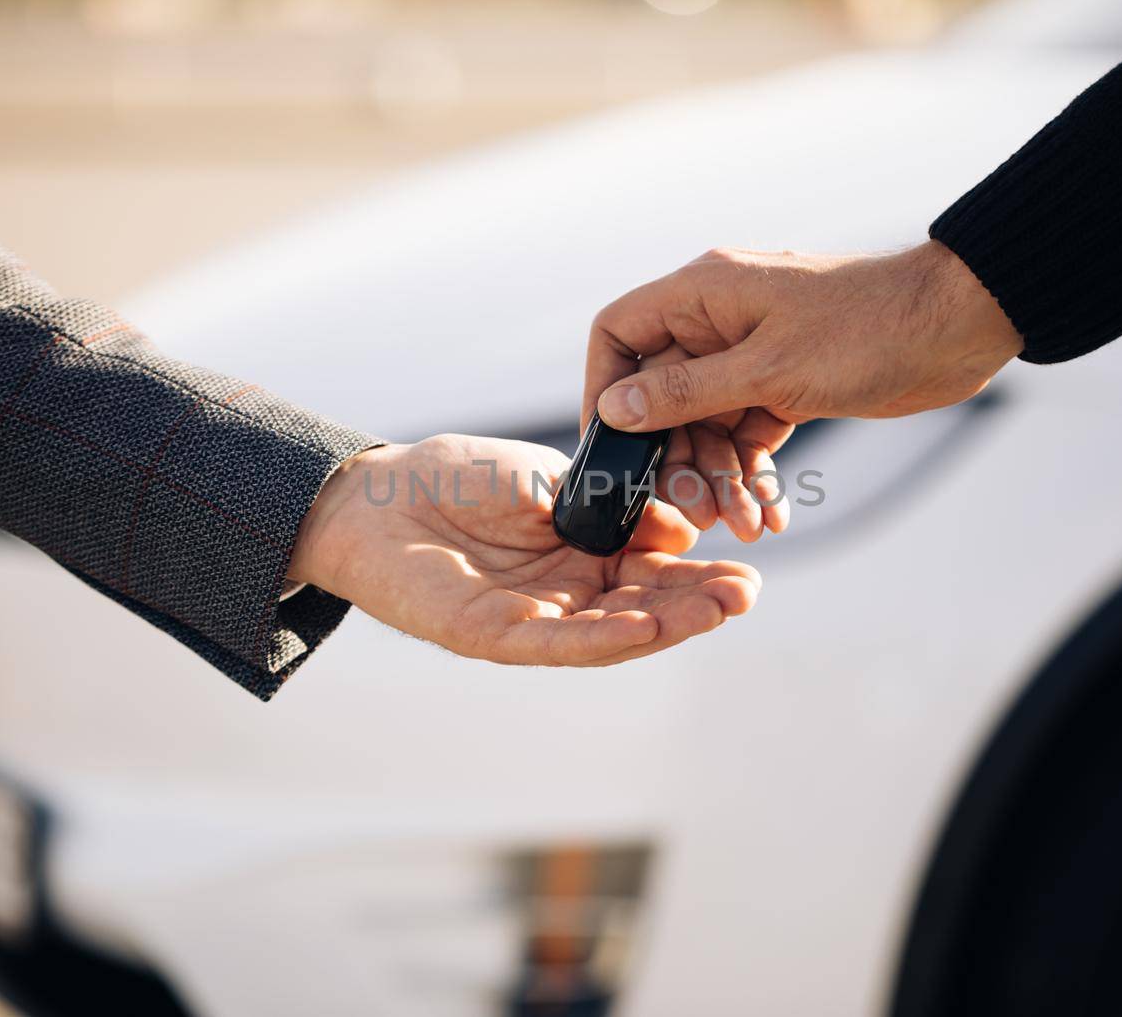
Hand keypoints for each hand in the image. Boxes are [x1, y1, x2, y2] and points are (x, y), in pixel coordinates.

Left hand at [288, 434, 759, 666]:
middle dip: (697, 605)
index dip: (698, 574)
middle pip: (643, 608)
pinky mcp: (492, 636)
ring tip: (719, 609)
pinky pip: (557, 642)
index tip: (747, 566)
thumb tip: (680, 529)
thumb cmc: (453, 479)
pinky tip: (647, 625)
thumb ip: (610, 505)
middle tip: (747, 595)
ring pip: (611, 632)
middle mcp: (563, 596)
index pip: (652, 573)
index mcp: (580, 557)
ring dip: (667, 625)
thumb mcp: (548, 480)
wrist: (374, 494)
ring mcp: (531, 620)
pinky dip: (604, 637)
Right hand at [582, 240, 1021, 539]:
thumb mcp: (768, 370)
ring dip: (722, 478)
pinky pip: (748, 433)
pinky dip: (754, 473)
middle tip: (696, 514)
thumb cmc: (868, 329)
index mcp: (703, 293)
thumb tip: (615, 409)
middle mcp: (719, 320)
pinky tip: (769, 514)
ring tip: (747, 527)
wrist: (959, 327)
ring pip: (707, 425)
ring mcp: (752, 353)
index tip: (609, 447)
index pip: (619, 331)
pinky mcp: (785, 383)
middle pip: (663, 395)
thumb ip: (685, 392)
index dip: (604, 387)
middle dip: (678, 459)